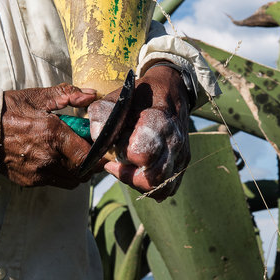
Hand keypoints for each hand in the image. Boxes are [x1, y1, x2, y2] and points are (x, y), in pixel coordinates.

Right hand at [0, 84, 98, 188]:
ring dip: (77, 170)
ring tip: (71, 155)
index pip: (89, 155)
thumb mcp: (38, 97)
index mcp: (53, 134)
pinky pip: (55, 182)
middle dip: (90, 162)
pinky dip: (61, 174)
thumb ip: (68, 95)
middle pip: (84, 170)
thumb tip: (91, 95)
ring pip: (72, 180)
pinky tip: (54, 159)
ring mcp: (38, 172)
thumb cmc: (9, 111)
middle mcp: (48, 157)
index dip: (99, 153)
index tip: (99, 146)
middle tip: (87, 150)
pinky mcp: (30, 181)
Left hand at [88, 63, 190, 200]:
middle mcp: (174, 141)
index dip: (124, 156)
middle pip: (152, 177)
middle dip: (129, 175)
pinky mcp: (182, 164)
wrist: (171, 91)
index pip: (143, 153)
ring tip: (126, 170)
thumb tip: (97, 137)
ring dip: (139, 183)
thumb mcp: (118, 97)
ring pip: (161, 187)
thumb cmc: (141, 95)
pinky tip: (138, 173)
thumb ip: (103, 114)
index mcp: (159, 122)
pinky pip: (167, 188)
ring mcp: (180, 154)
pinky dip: (150, 187)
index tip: (114, 150)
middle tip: (116, 164)